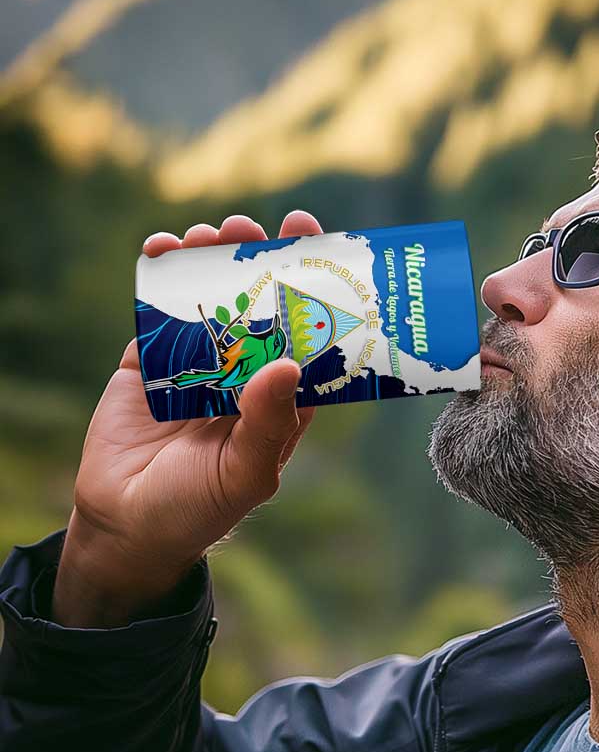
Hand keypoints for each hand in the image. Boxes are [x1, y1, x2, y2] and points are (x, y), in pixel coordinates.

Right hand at [52, 211, 323, 626]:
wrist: (126, 525)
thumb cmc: (199, 508)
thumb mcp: (245, 473)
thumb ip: (268, 423)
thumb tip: (286, 364)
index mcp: (281, 399)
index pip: (305, 336)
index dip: (313, 292)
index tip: (318, 245)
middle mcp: (244, 374)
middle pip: (259, 305)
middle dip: (260, 262)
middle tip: (257, 227)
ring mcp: (197, 364)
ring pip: (210, 298)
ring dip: (212, 260)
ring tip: (211, 234)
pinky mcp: (150, 361)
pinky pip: (158, 311)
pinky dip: (160, 277)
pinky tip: (164, 249)